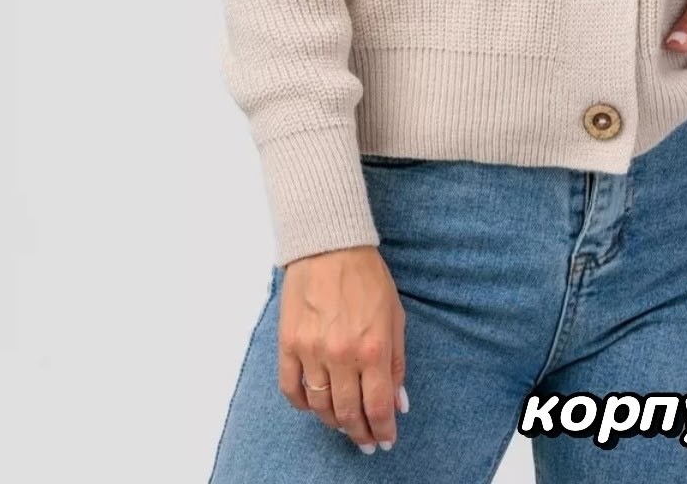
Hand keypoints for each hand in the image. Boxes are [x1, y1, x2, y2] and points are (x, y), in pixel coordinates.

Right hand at [278, 246, 407, 452]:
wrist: (329, 245)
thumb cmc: (367, 276)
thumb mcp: (395, 315)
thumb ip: (397, 363)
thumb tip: (399, 403)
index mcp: (372, 347)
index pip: (377, 406)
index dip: (383, 430)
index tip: (385, 440)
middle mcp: (341, 355)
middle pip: (348, 413)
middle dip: (360, 433)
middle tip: (366, 441)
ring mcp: (311, 351)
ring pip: (320, 407)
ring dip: (334, 422)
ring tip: (344, 424)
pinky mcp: (288, 344)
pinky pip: (291, 389)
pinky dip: (303, 404)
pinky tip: (314, 405)